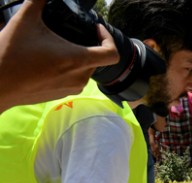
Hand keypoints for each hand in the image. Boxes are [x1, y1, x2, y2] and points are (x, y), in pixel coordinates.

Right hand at [0, 0, 118, 111]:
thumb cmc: (11, 54)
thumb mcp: (25, 20)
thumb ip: (38, 0)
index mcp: (77, 60)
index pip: (111, 53)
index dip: (107, 38)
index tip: (95, 29)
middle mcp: (79, 77)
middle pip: (97, 59)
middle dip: (88, 45)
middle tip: (72, 34)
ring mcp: (71, 88)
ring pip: (85, 70)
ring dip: (77, 57)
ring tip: (59, 46)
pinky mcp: (61, 95)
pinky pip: (73, 80)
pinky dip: (68, 68)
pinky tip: (50, 60)